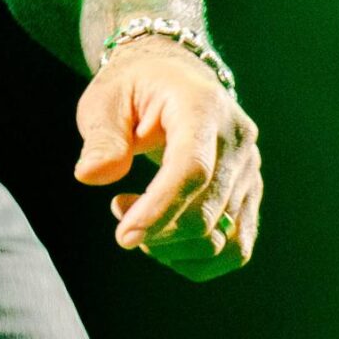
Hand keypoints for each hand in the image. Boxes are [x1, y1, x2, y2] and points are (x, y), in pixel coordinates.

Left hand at [74, 38, 260, 280]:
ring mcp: (249, 169)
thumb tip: (90, 175)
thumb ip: (102, 138)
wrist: (172, 77)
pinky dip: (197, 260)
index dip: (160, 209)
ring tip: (138, 220)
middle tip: (118, 209)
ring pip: (223, 239)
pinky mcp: (249, 193)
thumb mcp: (105, 100)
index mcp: (202, 107)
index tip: (124, 237)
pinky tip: (165, 242)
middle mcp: (237, 139)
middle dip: (156, 232)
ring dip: (173, 249)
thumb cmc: (133, 88)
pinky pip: (236, 248)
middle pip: (207, 212)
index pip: (192, 169)